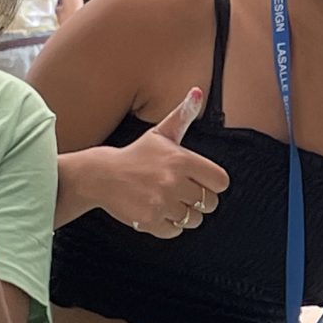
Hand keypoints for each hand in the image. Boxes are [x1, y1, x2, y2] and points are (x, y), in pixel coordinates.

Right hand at [102, 89, 229, 236]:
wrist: (101, 175)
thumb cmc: (137, 154)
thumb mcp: (161, 133)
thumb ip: (183, 115)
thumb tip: (198, 91)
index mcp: (182, 160)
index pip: (221, 182)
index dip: (212, 184)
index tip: (199, 182)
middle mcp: (174, 182)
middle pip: (209, 204)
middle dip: (199, 201)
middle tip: (181, 194)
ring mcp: (162, 203)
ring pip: (193, 219)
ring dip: (183, 214)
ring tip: (167, 202)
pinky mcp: (149, 220)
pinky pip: (175, 231)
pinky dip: (168, 226)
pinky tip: (156, 212)